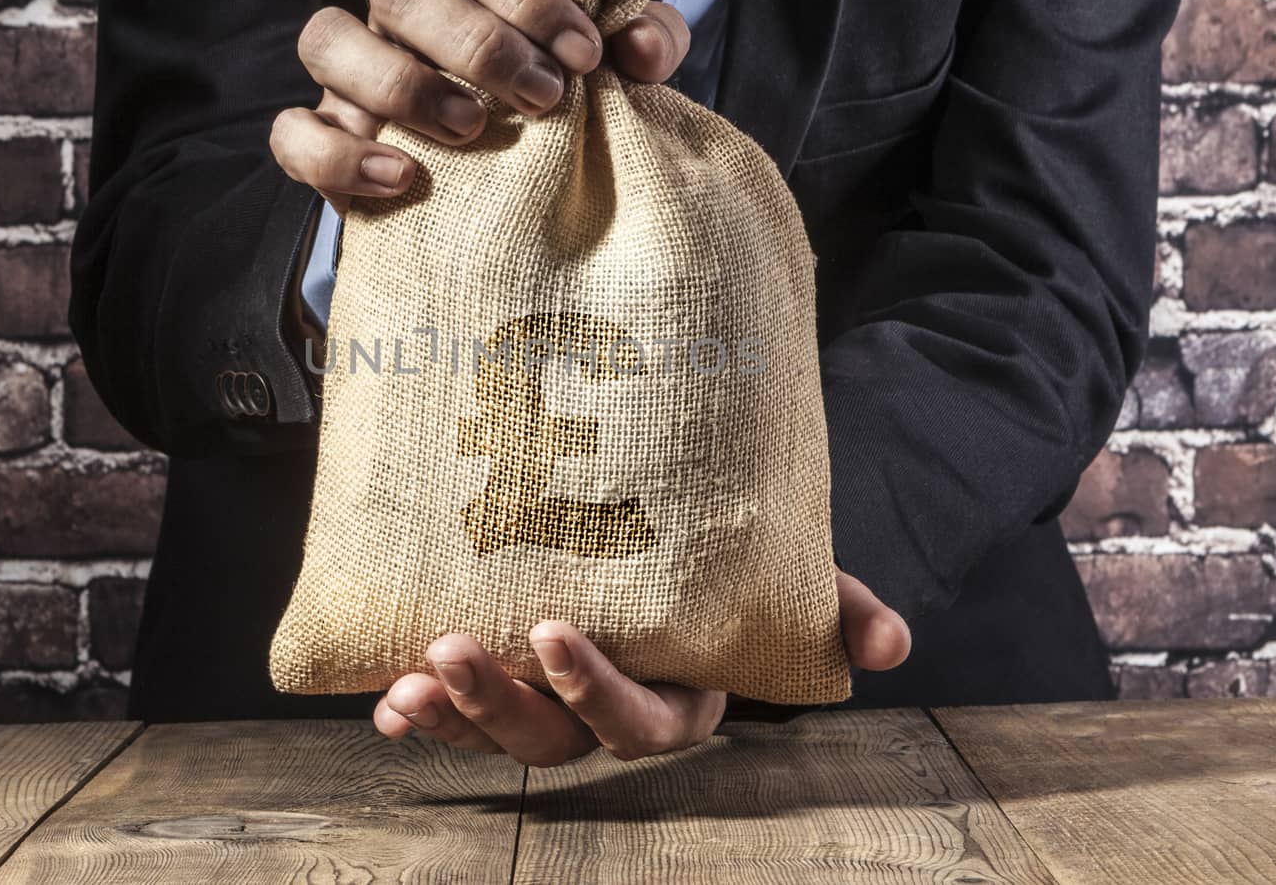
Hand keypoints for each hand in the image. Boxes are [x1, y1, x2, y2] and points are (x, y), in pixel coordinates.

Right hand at [270, 0, 690, 211]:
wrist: (510, 208)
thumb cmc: (558, 117)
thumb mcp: (615, 80)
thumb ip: (643, 47)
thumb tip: (644, 45)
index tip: (585, 55)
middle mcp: (398, 18)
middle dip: (478, 42)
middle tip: (544, 98)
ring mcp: (351, 78)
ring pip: (329, 38)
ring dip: (403, 83)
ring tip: (472, 131)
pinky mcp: (324, 142)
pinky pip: (292, 133)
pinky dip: (339, 153)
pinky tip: (401, 178)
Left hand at [372, 570, 909, 766]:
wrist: (678, 535)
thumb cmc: (732, 563)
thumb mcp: (785, 578)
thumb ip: (832, 609)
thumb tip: (892, 648)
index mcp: (678, 696)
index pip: (641, 721)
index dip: (595, 690)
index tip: (552, 634)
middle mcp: (609, 711)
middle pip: (555, 740)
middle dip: (501, 706)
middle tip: (452, 649)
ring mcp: (550, 700)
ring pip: (500, 733)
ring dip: (450, 714)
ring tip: (406, 682)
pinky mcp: (505, 678)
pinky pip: (459, 714)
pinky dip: (420, 711)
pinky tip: (383, 697)